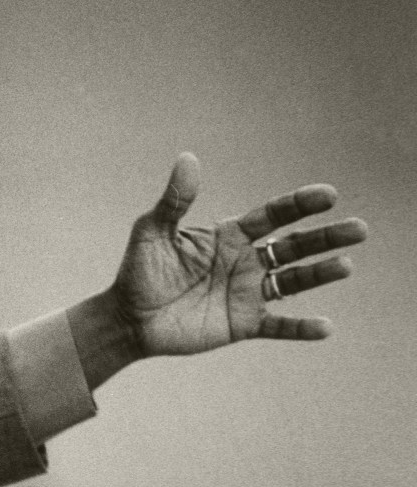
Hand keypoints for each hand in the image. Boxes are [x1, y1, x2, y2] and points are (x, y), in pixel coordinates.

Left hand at [113, 153, 366, 355]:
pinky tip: (325, 326)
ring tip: (345, 265)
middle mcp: (245, 262)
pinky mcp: (242, 324)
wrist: (128, 318)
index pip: (273, 216)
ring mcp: (247, 293)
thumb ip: (175, 200)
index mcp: (229, 236)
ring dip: (320, 274)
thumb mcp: (153, 231)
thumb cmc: (139, 271)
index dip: (300, 205)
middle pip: (294, 246)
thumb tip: (188, 158)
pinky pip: (278, 325)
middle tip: (359, 229)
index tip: (328, 195)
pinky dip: (300, 327)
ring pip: (293, 282)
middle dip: (326, 238)